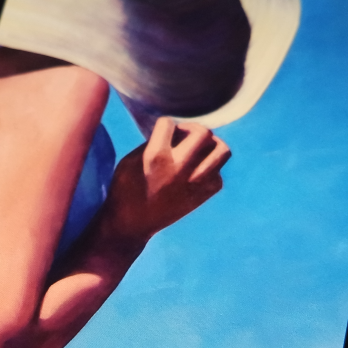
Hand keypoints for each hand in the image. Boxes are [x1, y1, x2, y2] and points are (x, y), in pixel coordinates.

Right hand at [101, 118, 230, 244]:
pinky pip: (219, 174)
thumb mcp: (129, 160)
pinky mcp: (202, 196)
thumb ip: (153, 142)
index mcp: (156, 156)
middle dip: (193, 129)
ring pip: (222, 150)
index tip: (161, 134)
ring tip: (200, 150)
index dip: (164, 125)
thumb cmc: (126, 190)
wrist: (131, 224)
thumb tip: (174, 132)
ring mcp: (194, 183)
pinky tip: (196, 173)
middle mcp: (179, 167)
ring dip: (211, 146)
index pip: (169, 123)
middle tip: (184, 136)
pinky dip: (210, 171)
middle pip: (203, 132)